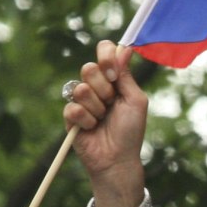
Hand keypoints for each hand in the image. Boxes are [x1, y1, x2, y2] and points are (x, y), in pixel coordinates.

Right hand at [63, 39, 148, 206]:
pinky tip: (92, 128)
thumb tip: (125, 48)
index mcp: (113, 79)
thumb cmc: (130, 131)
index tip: (112, 74)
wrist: (118, 158)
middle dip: (104, 89)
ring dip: (97, 108)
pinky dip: (86, 120)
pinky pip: (73, 107)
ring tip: (103, 119)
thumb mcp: (136, 101)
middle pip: (89, 69)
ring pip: (80, 88)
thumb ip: (127, 75)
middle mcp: (96, 86)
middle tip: (111, 104)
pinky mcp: (69, 115)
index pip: (104, 52)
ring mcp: (81, 100)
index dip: (105, 57)